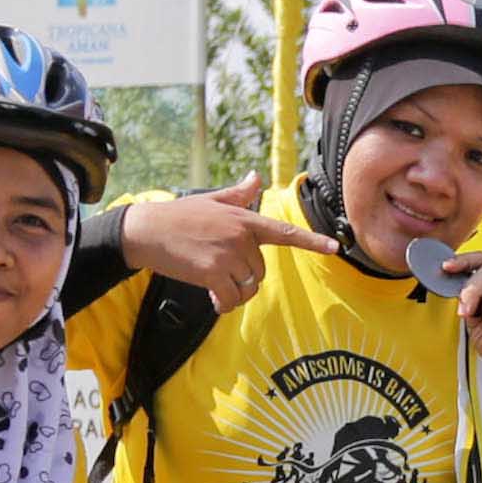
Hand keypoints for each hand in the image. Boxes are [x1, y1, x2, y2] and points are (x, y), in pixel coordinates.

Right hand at [120, 181, 315, 298]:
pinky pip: (231, 299)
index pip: (284, 233)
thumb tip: (255, 177)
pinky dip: (223, 305)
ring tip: (213, 284)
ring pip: (247, 288)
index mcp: (244, 219)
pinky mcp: (213, 273)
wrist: (146, 230)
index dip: (312, 241)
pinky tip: (212, 299)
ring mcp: (228, 255)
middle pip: (260, 272)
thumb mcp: (211, 201)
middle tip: (219, 272)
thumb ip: (238, 195)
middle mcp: (241, 237)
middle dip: (243, 278)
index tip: (335, 248)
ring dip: (232, 294)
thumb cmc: (178, 216)